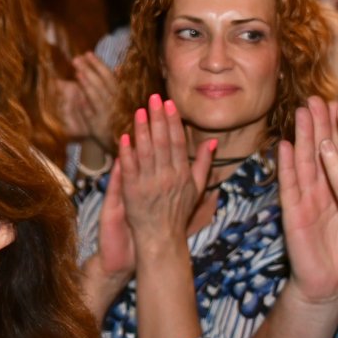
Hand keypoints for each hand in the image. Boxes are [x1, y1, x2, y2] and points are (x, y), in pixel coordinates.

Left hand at [67, 52, 119, 149]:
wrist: (125, 145)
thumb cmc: (122, 119)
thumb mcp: (124, 101)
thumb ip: (119, 85)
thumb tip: (118, 67)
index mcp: (122, 95)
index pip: (109, 76)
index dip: (98, 64)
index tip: (88, 53)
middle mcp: (116, 104)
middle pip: (101, 84)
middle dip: (89, 70)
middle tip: (76, 59)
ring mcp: (107, 115)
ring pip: (97, 97)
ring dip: (87, 84)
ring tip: (76, 72)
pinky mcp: (99, 128)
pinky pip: (91, 114)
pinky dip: (85, 105)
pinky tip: (78, 96)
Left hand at [119, 94, 212, 251]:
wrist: (161, 239)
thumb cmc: (179, 214)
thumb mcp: (197, 189)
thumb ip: (204, 164)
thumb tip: (212, 142)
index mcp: (182, 174)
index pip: (178, 142)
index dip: (173, 121)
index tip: (169, 104)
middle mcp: (167, 177)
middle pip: (162, 142)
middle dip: (158, 118)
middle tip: (153, 98)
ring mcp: (149, 184)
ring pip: (146, 152)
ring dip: (142, 130)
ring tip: (139, 112)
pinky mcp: (133, 192)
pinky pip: (130, 168)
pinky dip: (127, 152)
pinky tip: (125, 137)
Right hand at [279, 97, 337, 304]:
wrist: (332, 284)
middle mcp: (326, 189)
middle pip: (327, 149)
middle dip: (327, 122)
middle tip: (327, 95)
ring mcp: (308, 200)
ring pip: (306, 161)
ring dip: (303, 135)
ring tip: (304, 109)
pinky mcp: (294, 215)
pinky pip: (290, 188)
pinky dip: (285, 167)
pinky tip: (283, 147)